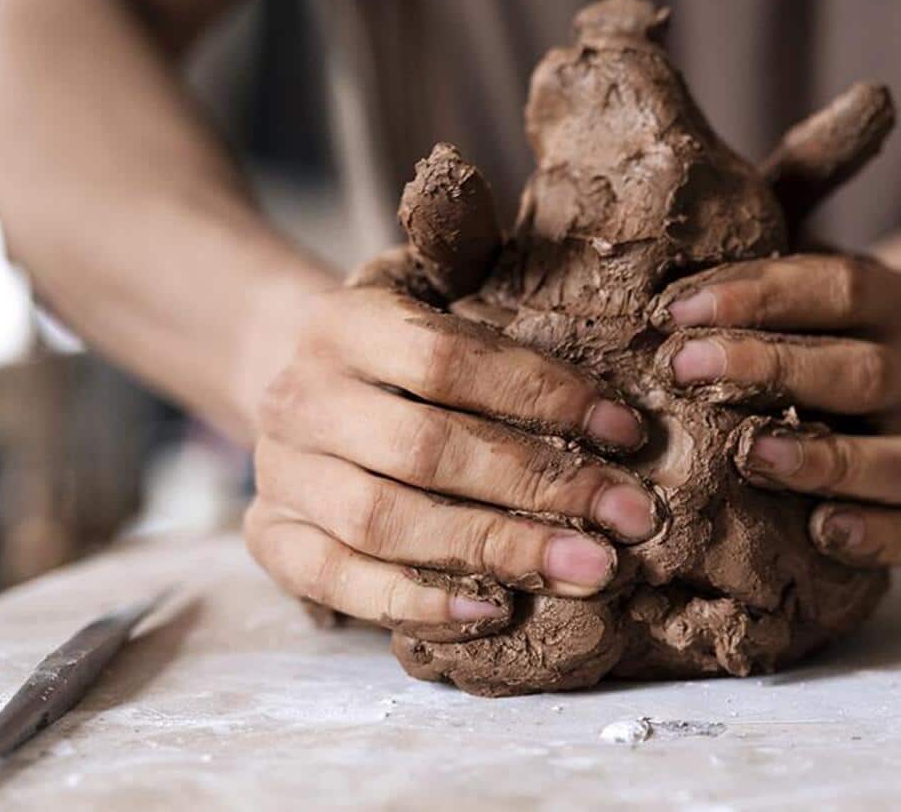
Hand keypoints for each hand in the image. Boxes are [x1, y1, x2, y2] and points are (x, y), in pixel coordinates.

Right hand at [243, 283, 658, 629]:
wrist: (287, 371)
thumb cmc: (401, 345)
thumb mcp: (437, 292)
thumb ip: (503, 309)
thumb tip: (630, 366)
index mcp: (345, 322)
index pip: (450, 360)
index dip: (545, 396)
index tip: (627, 432)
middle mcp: (301, 397)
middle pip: (426, 449)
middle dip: (541, 486)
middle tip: (628, 518)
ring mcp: (280, 473)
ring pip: (386, 522)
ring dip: (496, 550)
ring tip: (587, 568)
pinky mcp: (270, 536)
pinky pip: (338, 582)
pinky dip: (416, 601)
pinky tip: (494, 608)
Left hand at [656, 254, 900, 567]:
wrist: (863, 387)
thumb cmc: (787, 337)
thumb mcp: (771, 299)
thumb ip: (732, 294)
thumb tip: (635, 290)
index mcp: (887, 304)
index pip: (842, 286)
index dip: (763, 294)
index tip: (678, 309)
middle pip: (863, 370)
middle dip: (771, 369)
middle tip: (685, 370)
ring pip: (900, 459)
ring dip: (822, 458)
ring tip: (749, 455)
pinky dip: (877, 536)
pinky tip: (820, 532)